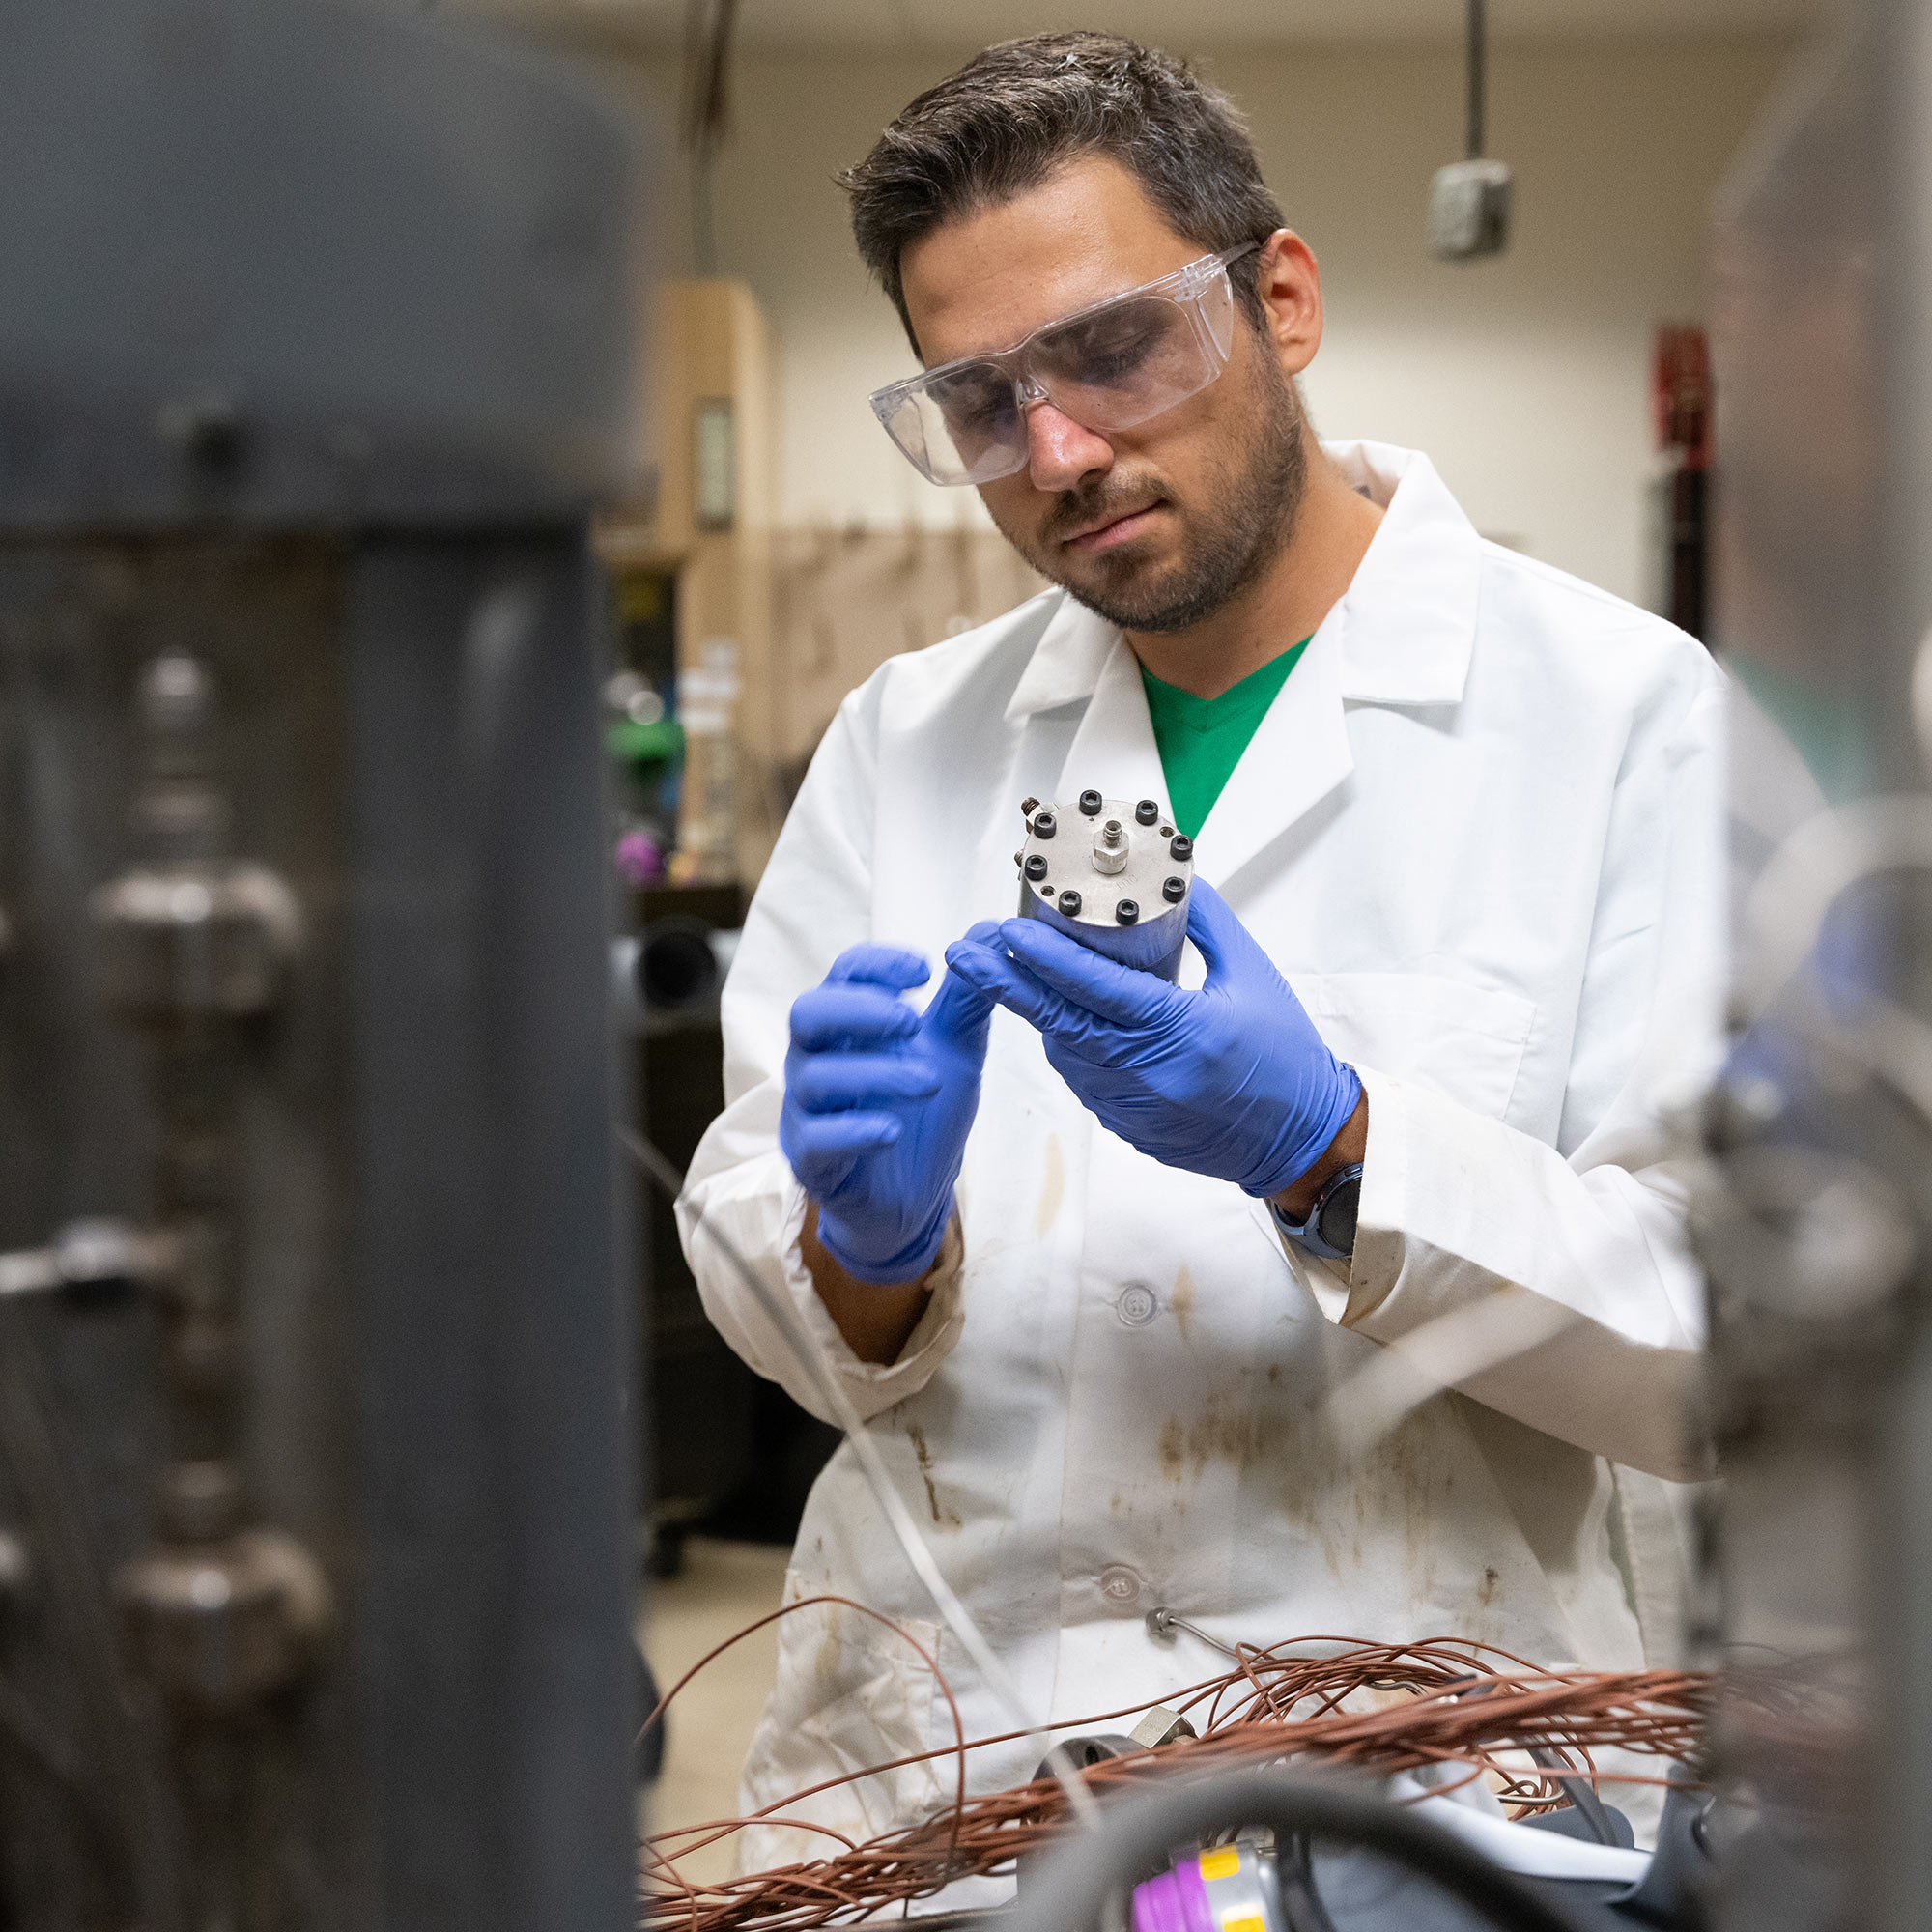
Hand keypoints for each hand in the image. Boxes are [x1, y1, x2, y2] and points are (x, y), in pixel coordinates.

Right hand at [779, 930, 998, 1284]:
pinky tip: (892, 1130)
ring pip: (815, 1076)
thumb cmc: (923, 1113)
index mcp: (849, 1023)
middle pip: (807, 1013)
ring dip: (876, 1074)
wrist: (915, 1195)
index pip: (845, 974)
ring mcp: (808, 1109)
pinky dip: (855, 1129)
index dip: (878, 964)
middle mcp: (818, 1058)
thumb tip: (991, 933)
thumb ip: (967, 998)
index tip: (925, 968)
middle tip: (911, 1020)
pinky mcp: (811, 1159)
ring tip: (929, 1083)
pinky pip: (816, 1137)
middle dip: (859, 1011)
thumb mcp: (955, 1050)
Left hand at [945, 882, 1359, 1198]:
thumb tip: (1176, 878)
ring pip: (1064, 1053)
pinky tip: (1055, 1018)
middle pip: (1059, 1022)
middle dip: (1006, 982)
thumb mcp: (1252, 974)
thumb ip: (1209, 922)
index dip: (1045, 957)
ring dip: (1035, 1014)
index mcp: (1182, 1031)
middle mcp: (1150, 1073)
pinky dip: (1066, 1046)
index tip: (1007, 929)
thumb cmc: (1286, 1056)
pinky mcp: (1129, 1128)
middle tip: (965, 951)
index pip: (1096, 989)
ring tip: (1005, 973)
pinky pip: (1082, 1080)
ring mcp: (1135, 1107)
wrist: (1303, 1138)